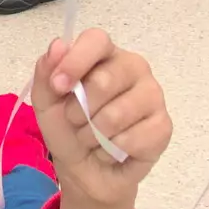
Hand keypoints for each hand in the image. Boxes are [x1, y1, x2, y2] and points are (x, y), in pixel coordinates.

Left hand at [30, 30, 171, 208]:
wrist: (85, 168)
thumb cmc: (67, 127)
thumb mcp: (46, 100)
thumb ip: (46, 70)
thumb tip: (58, 46)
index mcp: (104, 55)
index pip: (97, 40)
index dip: (75, 62)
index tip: (58, 86)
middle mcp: (133, 67)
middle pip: (104, 80)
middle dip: (79, 110)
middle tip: (76, 121)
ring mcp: (153, 95)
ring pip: (116, 115)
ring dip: (93, 135)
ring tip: (93, 137)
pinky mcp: (163, 125)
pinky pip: (132, 139)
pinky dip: (111, 150)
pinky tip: (113, 149)